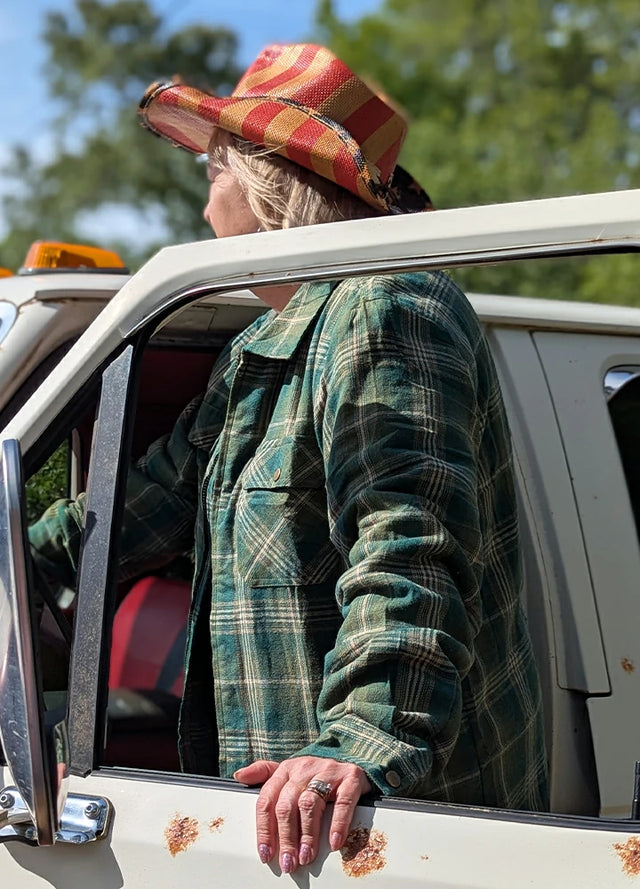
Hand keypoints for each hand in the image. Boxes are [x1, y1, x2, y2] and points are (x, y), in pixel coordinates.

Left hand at [234, 756, 371, 872]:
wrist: (351, 758)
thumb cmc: (315, 773)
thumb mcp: (289, 771)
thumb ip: (264, 774)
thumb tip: (239, 776)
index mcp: (286, 769)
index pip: (268, 800)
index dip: (265, 830)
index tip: (266, 854)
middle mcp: (304, 768)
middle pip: (287, 805)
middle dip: (286, 838)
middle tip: (288, 863)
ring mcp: (328, 771)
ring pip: (310, 804)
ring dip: (307, 835)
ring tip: (306, 857)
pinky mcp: (350, 778)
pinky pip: (342, 802)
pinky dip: (338, 824)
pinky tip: (334, 842)